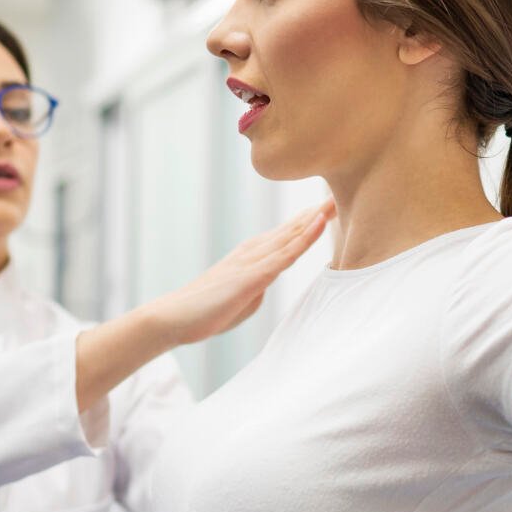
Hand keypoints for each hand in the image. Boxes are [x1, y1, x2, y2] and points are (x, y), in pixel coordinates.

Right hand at [146, 200, 335, 345]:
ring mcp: (253, 261)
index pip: (287, 235)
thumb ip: (259, 284)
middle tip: (338, 194)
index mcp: (252, 256)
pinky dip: (304, 237)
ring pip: (291, 235)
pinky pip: (284, 254)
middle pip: (292, 228)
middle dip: (316, 212)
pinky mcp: (252, 275)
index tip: (329, 208)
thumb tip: (269, 278)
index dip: (309, 220)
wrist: (174, 318)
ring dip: (315, 218)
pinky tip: (319, 223)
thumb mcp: (243, 297)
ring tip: (334, 201)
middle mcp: (253, 251)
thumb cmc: (207, 311)